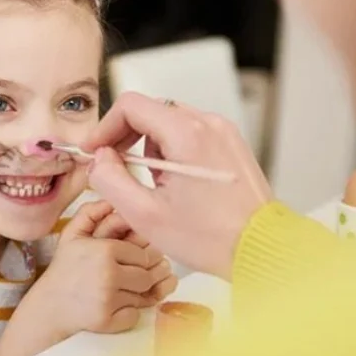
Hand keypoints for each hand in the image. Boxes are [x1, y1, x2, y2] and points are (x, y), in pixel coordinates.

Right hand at [34, 201, 169, 332]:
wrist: (48, 306)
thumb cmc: (65, 267)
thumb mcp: (72, 234)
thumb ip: (91, 213)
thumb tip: (110, 201)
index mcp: (106, 250)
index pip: (145, 254)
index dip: (139, 259)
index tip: (127, 262)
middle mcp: (109, 274)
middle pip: (147, 276)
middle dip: (140, 277)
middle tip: (126, 278)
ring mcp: (108, 300)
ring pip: (142, 296)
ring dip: (135, 295)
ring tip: (118, 291)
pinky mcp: (107, 321)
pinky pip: (134, 316)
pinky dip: (128, 313)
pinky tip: (113, 306)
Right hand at [81, 92, 273, 278]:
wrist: (259, 249)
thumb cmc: (210, 238)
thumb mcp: (145, 214)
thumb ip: (111, 180)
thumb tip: (99, 159)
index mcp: (187, 133)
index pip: (131, 106)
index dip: (106, 127)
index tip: (96, 151)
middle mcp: (209, 124)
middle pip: (151, 111)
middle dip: (127, 138)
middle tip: (117, 170)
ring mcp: (224, 132)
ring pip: (170, 122)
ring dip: (151, 147)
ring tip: (155, 185)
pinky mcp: (232, 145)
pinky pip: (192, 134)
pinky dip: (175, 151)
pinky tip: (176, 185)